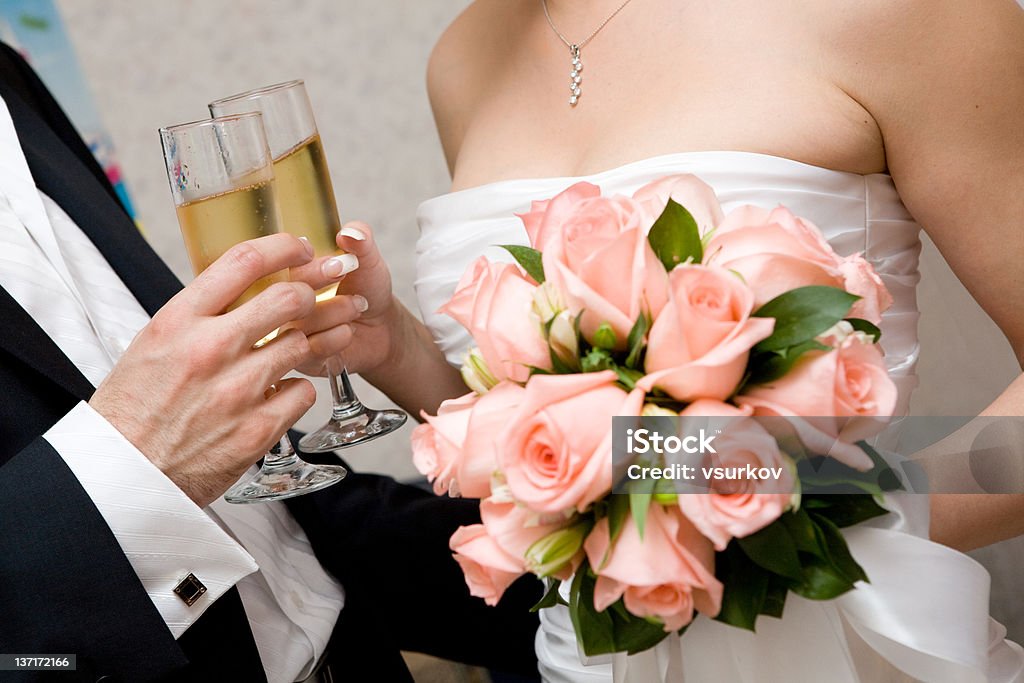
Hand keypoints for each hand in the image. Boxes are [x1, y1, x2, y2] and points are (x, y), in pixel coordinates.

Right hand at [89, 234, 318, 506]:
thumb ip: (199, 315)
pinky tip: (292, 386)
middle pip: (287, 298)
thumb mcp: (154, 343)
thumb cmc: (137, 405)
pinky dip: (301, 386)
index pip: (243, 262)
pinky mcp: (258, 428)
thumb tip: (244, 290)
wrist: (126, 473)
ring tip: (337, 326)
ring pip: (303, 344)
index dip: (283, 247)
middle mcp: (210, 349)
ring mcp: (238, 390)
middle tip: (328, 287)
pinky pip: (303, 392)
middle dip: (316, 288)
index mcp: (179, 321)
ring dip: (323, 333)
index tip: (301, 247)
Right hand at [287, 222, 403, 376]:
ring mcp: (285, 333)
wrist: (382, 328)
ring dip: (335, 310)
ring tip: (358, 305)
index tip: (336, 262)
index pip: (277, 265)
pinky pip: (309, 349)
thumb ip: (360, 240)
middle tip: (346, 277)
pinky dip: (336, 337)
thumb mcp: (367, 260)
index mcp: (286, 274)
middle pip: (281, 293)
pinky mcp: (298, 360)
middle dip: (319, 282)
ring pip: (298, 322)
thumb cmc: (367, 289)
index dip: (307, 263)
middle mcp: (279, 304)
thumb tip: (350, 232)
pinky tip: (348, 330)